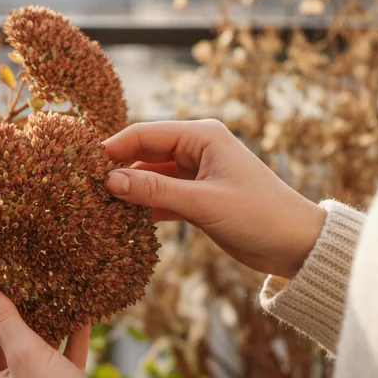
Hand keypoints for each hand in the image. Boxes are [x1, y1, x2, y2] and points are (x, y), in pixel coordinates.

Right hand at [104, 119, 326, 277]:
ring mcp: (197, 174)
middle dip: (117, 169)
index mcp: (202, 136)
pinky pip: (161, 196)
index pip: (144, 133)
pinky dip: (144, 206)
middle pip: (143, 152)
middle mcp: (197, 148)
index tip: (81, 166)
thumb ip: (155, 191)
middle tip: (82, 188)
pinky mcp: (198, 197)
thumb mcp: (204, 203)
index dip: (112, 148)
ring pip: (150, 176)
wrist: (296, 244)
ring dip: (129, 190)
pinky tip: (121, 220)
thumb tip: (110, 180)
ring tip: (96, 206)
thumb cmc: (259, 215)